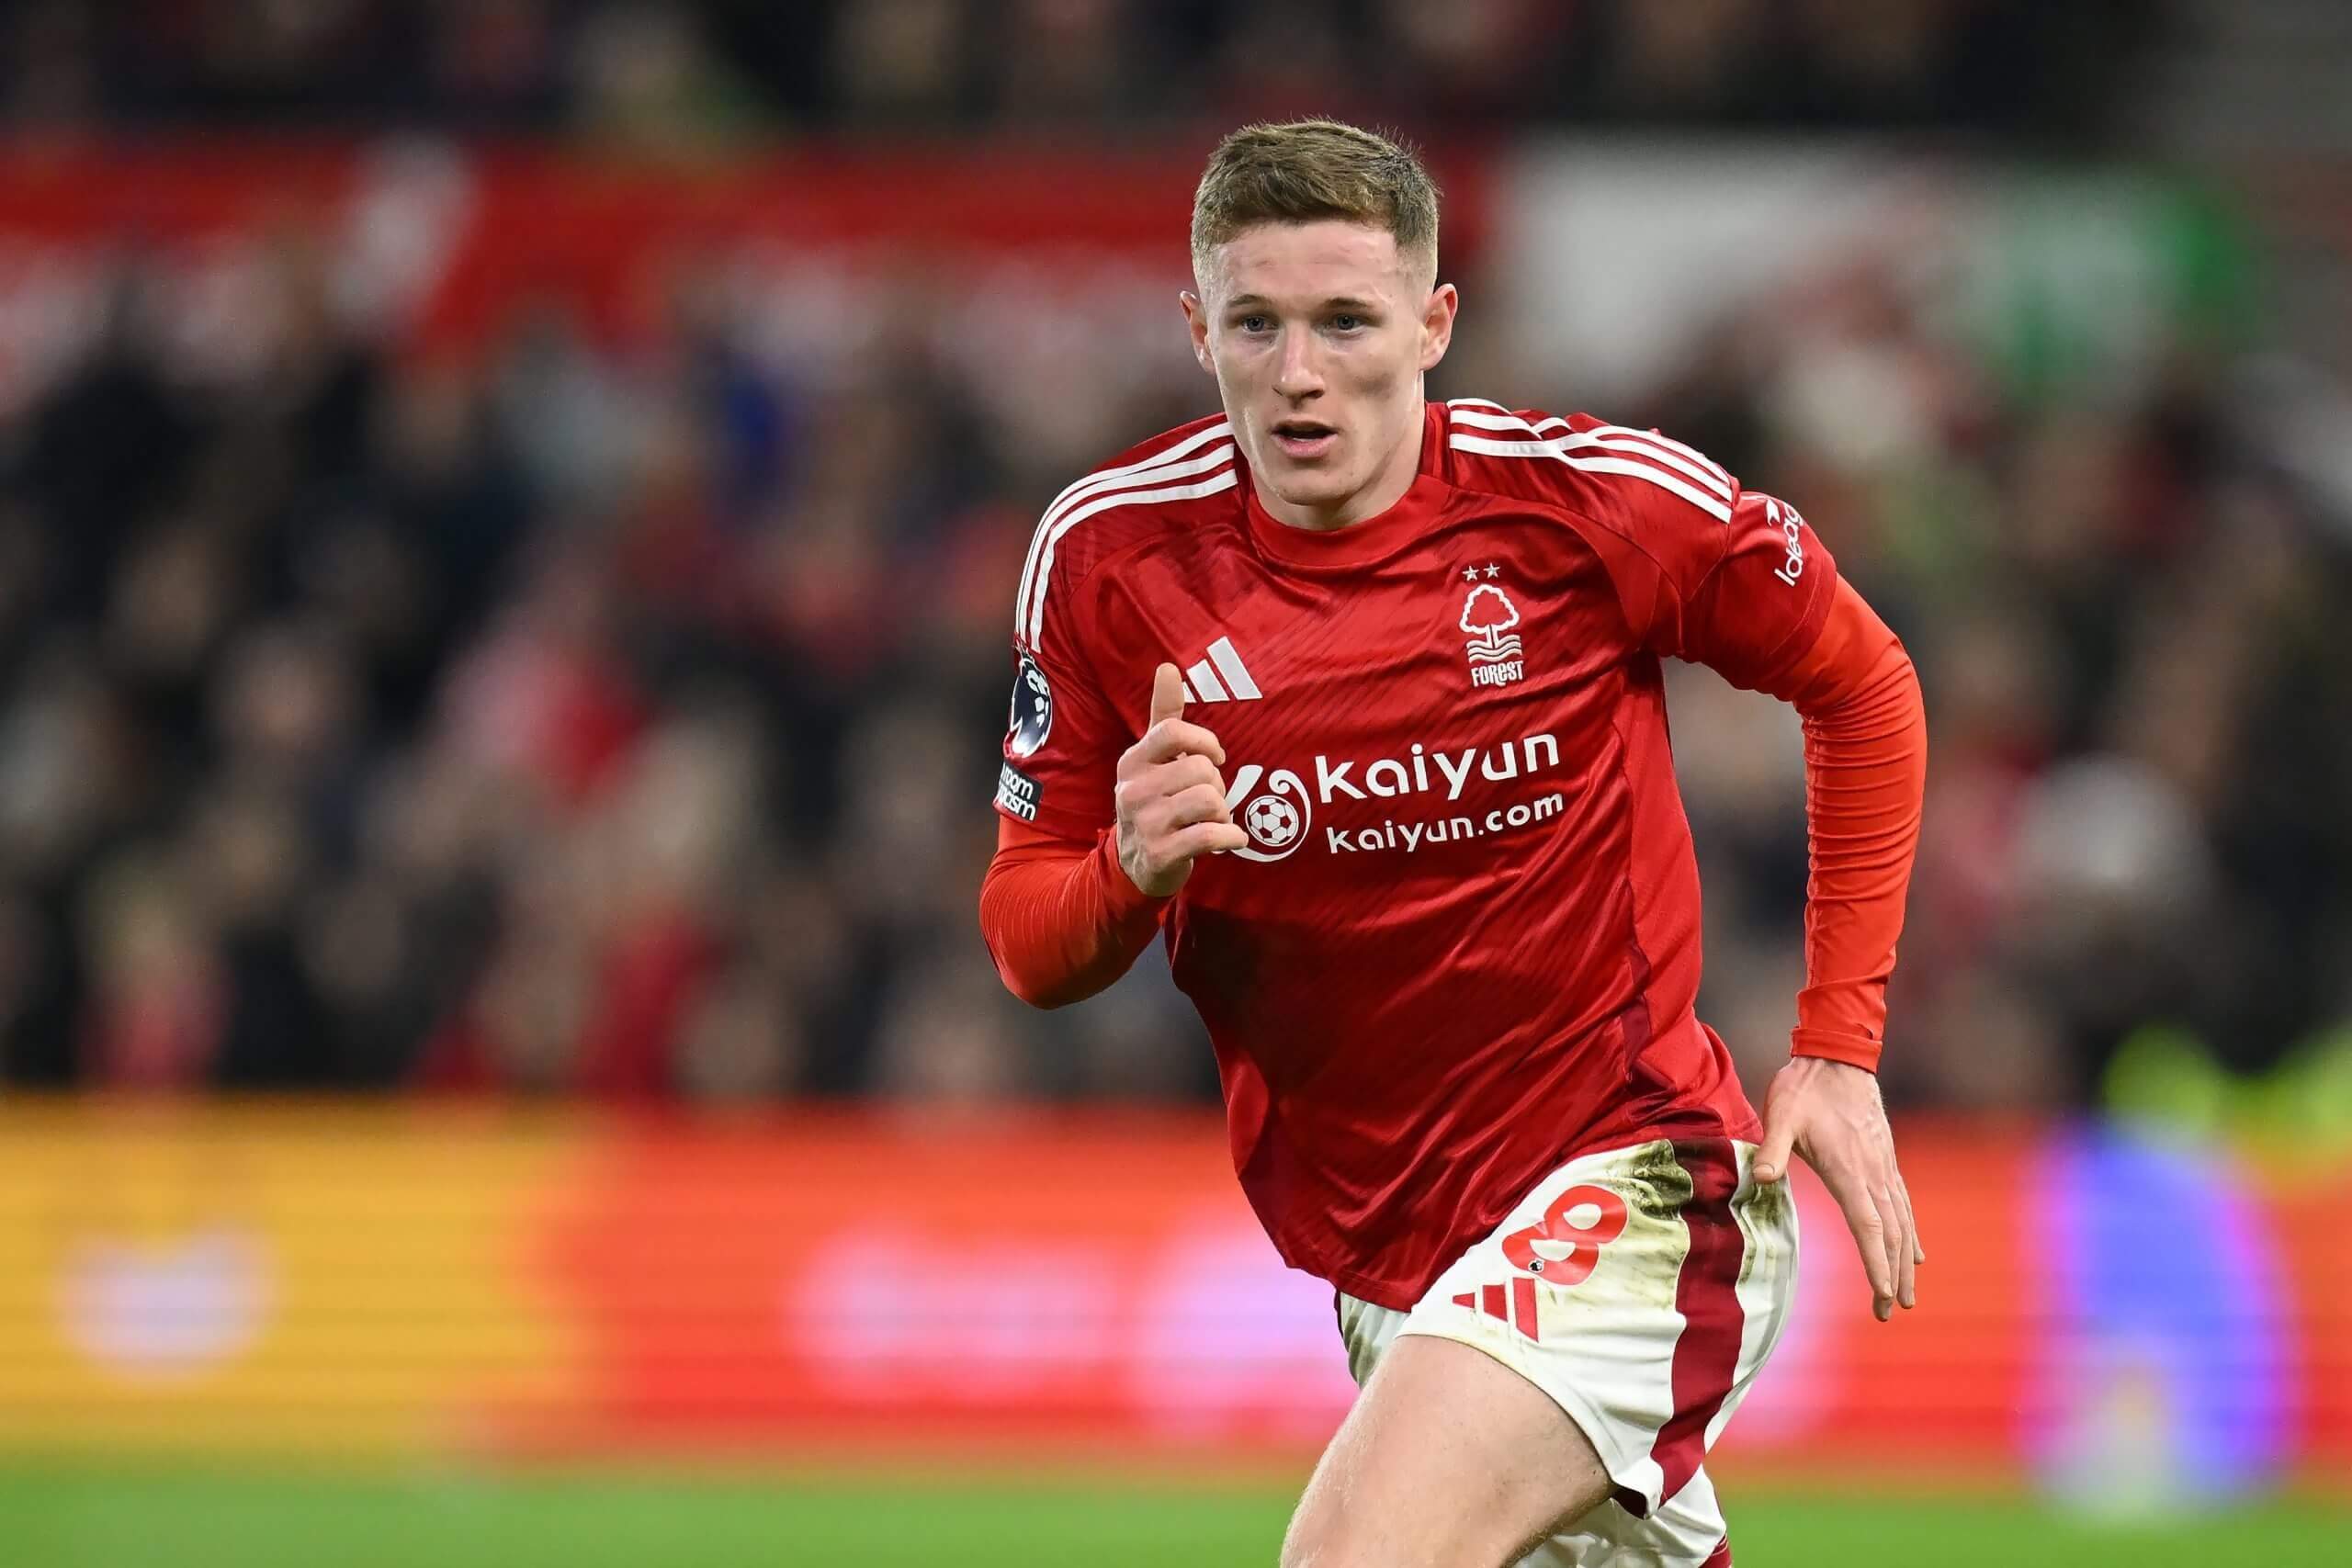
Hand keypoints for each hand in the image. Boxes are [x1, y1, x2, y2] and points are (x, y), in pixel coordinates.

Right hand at [1114, 663, 1249, 896]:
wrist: (1135, 865)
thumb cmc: (1155, 802)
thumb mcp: (1153, 759)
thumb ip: (1164, 714)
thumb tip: (1167, 667)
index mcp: (1132, 762)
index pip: (1173, 731)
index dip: (1205, 741)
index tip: (1216, 757)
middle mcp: (1132, 790)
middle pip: (1201, 769)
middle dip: (1218, 786)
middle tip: (1209, 800)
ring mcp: (1144, 824)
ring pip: (1210, 801)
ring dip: (1224, 813)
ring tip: (1213, 820)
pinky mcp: (1160, 855)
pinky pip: (1211, 836)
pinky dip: (1231, 837)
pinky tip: (1232, 839)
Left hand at [1751, 1056, 1924, 1322]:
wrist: (1838, 1056)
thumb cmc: (1805, 1087)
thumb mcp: (1781, 1114)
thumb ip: (1772, 1148)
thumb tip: (1759, 1177)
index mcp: (1849, 1169)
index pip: (1867, 1225)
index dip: (1876, 1261)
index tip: (1883, 1295)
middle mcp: (1874, 1174)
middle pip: (1890, 1233)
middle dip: (1892, 1274)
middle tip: (1891, 1312)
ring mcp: (1884, 1167)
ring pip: (1902, 1222)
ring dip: (1905, 1261)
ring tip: (1907, 1295)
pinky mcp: (1886, 1160)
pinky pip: (1904, 1204)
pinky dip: (1910, 1233)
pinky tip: (1914, 1252)